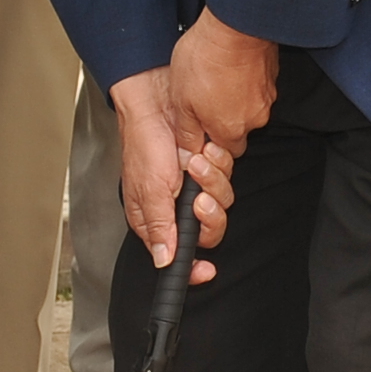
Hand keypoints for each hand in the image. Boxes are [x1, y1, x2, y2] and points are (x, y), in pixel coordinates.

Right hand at [107, 67, 232, 279]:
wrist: (155, 100)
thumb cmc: (143, 141)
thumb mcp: (149, 188)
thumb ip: (159, 226)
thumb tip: (163, 260)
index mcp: (157, 220)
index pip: (178, 256)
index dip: (193, 267)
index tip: (207, 271)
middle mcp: (177, 207)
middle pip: (209, 230)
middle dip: (209, 213)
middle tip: (199, 197)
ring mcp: (195, 187)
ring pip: (221, 202)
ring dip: (213, 180)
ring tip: (196, 160)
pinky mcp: (210, 167)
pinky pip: (228, 176)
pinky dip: (220, 164)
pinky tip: (205, 149)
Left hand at [166, 10, 279, 178]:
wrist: (234, 25)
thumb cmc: (205, 59)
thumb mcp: (180, 100)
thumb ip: (186, 130)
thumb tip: (187, 150)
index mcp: (230, 130)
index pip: (224, 153)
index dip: (210, 142)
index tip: (199, 127)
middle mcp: (254, 119)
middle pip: (239, 131)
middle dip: (223, 121)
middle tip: (205, 101)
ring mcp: (266, 97)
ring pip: (248, 109)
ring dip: (233, 100)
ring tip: (215, 79)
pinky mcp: (272, 77)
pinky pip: (256, 88)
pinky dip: (244, 83)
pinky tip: (228, 68)